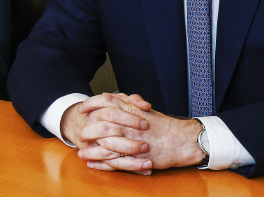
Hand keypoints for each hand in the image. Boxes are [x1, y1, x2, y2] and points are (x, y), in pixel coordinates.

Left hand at [63, 93, 205, 173]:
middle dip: (88, 130)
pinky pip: (114, 161)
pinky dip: (101, 163)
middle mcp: (130, 124)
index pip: (105, 101)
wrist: (182, 140)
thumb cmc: (164, 126)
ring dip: (91, 150)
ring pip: (105, 144)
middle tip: (81, 134)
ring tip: (81, 153)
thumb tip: (111, 98)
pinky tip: (93, 164)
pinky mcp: (135, 157)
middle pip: (101, 124)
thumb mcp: (145, 111)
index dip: (91, 104)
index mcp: (131, 110)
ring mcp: (132, 141)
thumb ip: (128, 104)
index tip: (82, 108)